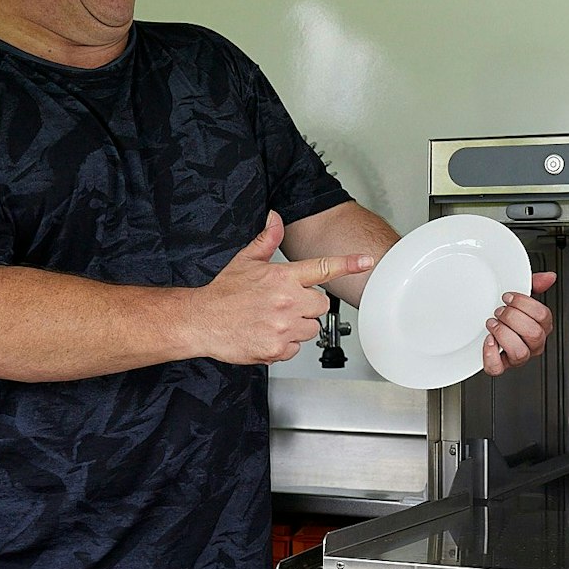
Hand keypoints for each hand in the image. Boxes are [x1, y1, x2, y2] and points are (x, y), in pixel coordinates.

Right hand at [196, 211, 373, 364]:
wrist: (201, 321)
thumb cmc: (223, 292)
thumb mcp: (245, 260)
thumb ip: (266, 240)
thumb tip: (275, 219)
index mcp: (283, 277)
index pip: (323, 268)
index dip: (348, 264)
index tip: (367, 261)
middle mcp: (287, 302)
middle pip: (321, 305)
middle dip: (308, 306)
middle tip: (286, 305)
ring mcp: (283, 327)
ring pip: (310, 329)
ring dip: (297, 326)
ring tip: (273, 320)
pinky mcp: (277, 349)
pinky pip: (295, 348)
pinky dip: (285, 344)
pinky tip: (268, 334)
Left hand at [482, 272, 557, 376]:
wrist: (483, 326)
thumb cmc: (506, 312)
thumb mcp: (519, 295)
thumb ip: (534, 284)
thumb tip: (549, 277)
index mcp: (541, 326)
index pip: (543, 316)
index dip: (524, 303)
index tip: (508, 297)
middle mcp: (533, 344)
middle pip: (534, 334)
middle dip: (513, 318)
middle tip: (499, 311)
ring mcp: (518, 357)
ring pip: (520, 353)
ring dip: (503, 334)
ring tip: (493, 324)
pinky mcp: (500, 366)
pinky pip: (498, 368)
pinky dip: (491, 354)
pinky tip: (488, 340)